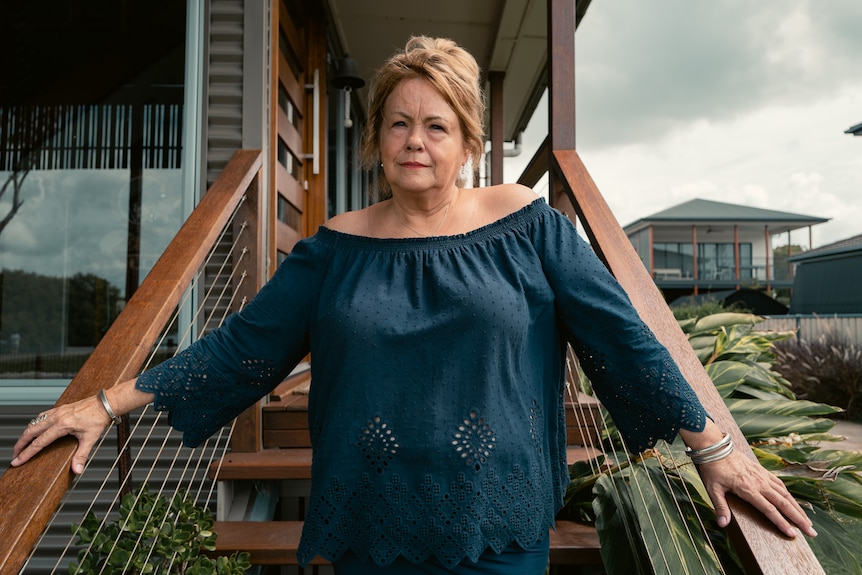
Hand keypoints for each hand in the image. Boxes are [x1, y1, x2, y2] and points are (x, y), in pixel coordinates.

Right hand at [11, 396, 111, 474]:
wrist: (104, 403)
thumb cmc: (98, 418)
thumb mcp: (91, 438)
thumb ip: (82, 455)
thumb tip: (77, 469)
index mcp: (62, 425)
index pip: (39, 442)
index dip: (26, 453)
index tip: (17, 460)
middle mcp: (56, 417)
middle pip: (30, 431)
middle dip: (20, 444)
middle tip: (15, 454)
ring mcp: (57, 411)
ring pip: (34, 422)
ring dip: (26, 433)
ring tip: (22, 444)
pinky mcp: (59, 408)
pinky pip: (42, 416)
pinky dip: (34, 424)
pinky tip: (35, 429)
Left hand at [696, 449, 816, 537]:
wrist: (716, 448)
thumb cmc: (713, 469)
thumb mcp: (713, 489)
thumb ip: (720, 507)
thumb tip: (723, 524)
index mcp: (748, 489)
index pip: (769, 510)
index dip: (781, 523)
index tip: (793, 534)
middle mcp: (760, 483)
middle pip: (784, 503)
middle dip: (799, 519)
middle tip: (811, 532)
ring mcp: (763, 476)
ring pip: (785, 494)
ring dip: (797, 508)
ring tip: (807, 521)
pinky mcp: (762, 471)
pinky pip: (779, 484)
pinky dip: (789, 495)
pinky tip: (793, 502)